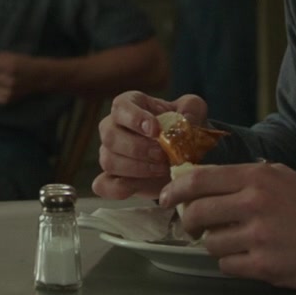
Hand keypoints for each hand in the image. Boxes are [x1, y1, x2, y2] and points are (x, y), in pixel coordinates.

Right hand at [90, 91, 206, 199]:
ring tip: (162, 169)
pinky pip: (103, 185)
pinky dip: (116, 188)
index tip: (155, 130)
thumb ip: (192, 108)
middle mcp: (113, 127)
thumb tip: (186, 120)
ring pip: (109, 160)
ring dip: (136, 168)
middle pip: (110, 136)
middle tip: (163, 155)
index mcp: (129, 106)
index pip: (121, 107)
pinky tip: (136, 187)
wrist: (182, 156)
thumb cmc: (181, 128)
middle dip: (138, 148)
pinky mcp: (112, 179)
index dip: (135, 118)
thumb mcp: (193, 111)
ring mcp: (109, 154)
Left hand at [161, 162, 295, 289]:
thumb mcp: (281, 176)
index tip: (166, 198)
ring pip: (210, 242)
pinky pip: (226, 265)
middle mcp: (254, 204)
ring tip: (233, 240)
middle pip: (197, 212)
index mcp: (256, 178)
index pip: (199, 180)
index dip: (175, 190)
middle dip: (190, 221)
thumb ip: (244, 177)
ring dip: (215, 243)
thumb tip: (204, 181)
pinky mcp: (264, 266)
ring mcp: (259, 237)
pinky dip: (231, 262)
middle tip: (194, 226)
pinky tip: (247, 256)